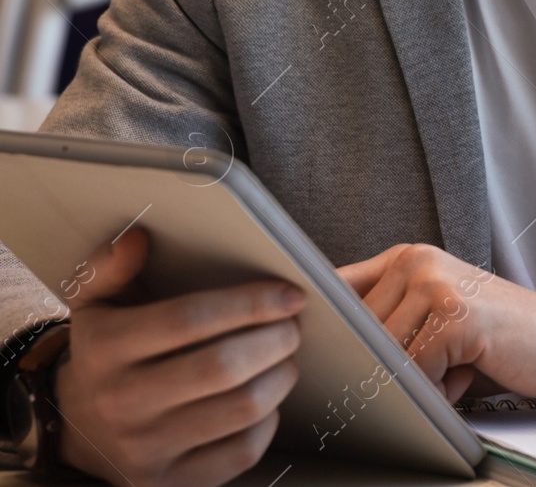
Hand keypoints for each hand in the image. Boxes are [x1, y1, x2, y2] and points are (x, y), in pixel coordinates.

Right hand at [52, 227, 305, 486]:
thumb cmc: (106, 353)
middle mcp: (120, 402)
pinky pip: (242, 451)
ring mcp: (145, 449)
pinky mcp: (169, 483)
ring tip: (285, 357)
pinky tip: (266, 399)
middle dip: (275, 339)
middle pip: (222, 367)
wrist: (77, 431)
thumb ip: (112, 267)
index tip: (290, 294)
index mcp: (105, 349)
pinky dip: (267, 421)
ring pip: (241, 408)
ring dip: (281, 376)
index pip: (189, 319)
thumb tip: (138, 238)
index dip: (250, 303)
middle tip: (293, 326)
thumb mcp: (97, 305)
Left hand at [337, 243, 535, 401]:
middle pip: (358, 333)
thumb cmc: (498, 336)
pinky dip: (438, 388)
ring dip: (416, 380)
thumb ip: (388, 319)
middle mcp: (418, 262)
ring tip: (453, 369)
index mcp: (407, 258)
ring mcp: (438, 285)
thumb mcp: (434, 316)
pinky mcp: (457, 316)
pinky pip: (417, 371)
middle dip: (386, 367)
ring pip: (385, 354)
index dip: (329, 328)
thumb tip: (325, 345)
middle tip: (432, 370)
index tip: (326, 354)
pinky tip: (467, 374)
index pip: (337, 291)